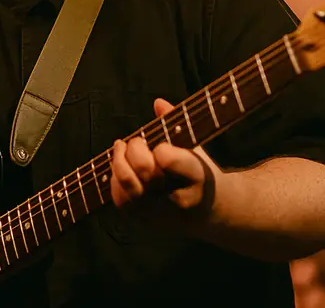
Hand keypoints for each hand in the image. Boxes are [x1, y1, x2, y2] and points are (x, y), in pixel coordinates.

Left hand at [110, 98, 216, 230]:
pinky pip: (119, 199)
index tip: (162, 144)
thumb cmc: (199, 172)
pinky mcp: (144, 221)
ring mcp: (158, 212)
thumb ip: (178, 123)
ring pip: (127, 184)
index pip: (166, 158)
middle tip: (138, 141)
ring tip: (121, 149)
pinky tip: (120, 168)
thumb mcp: (197, 147)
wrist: (209, 212)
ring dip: (119, 161)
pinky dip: (115, 180)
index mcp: (196, 176)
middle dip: (135, 148)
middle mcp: (177, 198)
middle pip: (143, 169)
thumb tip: (158, 103)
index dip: (159, 147)